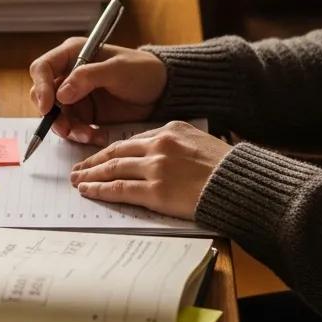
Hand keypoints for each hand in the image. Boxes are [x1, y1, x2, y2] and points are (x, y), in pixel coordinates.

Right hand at [28, 40, 167, 145]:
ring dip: (68, 128)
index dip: (40, 87)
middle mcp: (69, 75)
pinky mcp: (85, 113)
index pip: (43, 68)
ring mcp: (76, 95)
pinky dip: (81, 134)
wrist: (162, 91)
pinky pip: (73, 127)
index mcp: (73, 54)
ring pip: (57, 116)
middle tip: (66, 128)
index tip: (48, 107)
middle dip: (52, 114)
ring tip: (88, 135)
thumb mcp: (117, 70)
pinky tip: (98, 135)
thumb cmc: (142, 70)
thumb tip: (61, 94)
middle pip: (43, 95)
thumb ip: (88, 77)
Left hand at [69, 120, 231, 220]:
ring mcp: (156, 168)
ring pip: (113, 169)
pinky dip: (100, 190)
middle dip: (93, 161)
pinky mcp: (156, 191)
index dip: (111, 150)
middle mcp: (160, 145)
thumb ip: (175, 145)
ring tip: (77, 180)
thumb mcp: (199, 143)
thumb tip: (154, 156)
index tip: (99, 157)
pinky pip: (119, 189)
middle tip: (78, 168)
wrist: (243, 186)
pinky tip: (88, 191)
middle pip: (116, 152)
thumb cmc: (228, 169)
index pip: (131, 141)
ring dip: (91, 175)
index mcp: (170, 129)